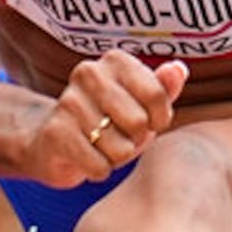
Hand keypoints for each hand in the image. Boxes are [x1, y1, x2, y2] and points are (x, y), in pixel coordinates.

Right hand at [18, 51, 189, 185]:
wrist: (54, 141)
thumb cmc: (109, 120)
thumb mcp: (142, 104)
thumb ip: (163, 89)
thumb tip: (178, 70)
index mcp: (115, 61)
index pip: (158, 95)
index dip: (160, 119)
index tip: (149, 122)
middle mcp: (89, 73)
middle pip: (139, 123)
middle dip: (136, 140)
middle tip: (121, 136)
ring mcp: (69, 101)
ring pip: (120, 149)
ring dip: (117, 157)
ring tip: (103, 146)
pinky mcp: (55, 132)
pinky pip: (99, 166)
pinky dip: (99, 170)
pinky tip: (89, 159)